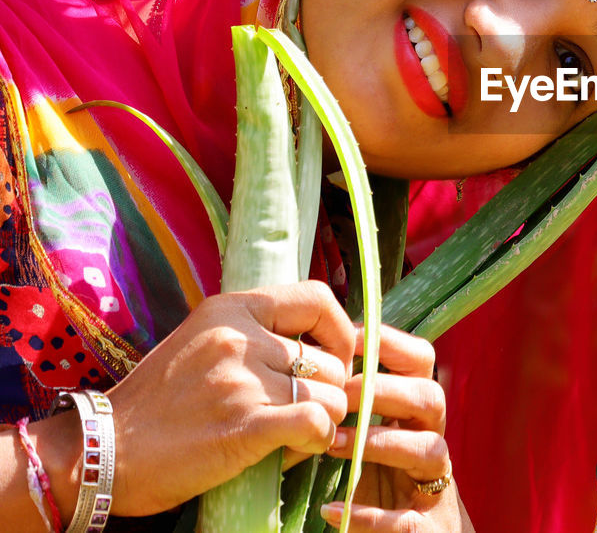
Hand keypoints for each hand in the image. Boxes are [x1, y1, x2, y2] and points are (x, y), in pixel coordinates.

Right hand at [102, 280, 355, 515]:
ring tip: (294, 434)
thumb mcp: (204, 341)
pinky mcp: (242, 427)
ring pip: (330, 395)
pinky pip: (316, 423)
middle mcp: (239, 337)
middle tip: (304, 412)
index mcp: (232, 309)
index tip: (335, 359)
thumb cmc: (158, 402)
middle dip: (328, 391)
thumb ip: (257, 333)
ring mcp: (241, 381)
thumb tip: (325, 345)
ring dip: (324, 420)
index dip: (341, 332)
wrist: (101, 450)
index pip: (318, 299)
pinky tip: (298, 448)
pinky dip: (318, 440)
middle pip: (329, 360)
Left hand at [320, 326, 470, 531]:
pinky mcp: (428, 530)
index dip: (391, 345)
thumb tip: (311, 359)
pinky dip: (370, 517)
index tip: (349, 340)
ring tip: (331, 443)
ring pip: (431, 451)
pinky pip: (408, 522)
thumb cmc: (383, 487)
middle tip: (339, 395)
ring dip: (381, 443)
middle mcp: (432, 442)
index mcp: (417, 417)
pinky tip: (333, 510)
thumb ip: (356, 408)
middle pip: (432, 398)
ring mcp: (435, 486)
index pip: (422, 362)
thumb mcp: (372, 441)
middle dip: (387, 391)